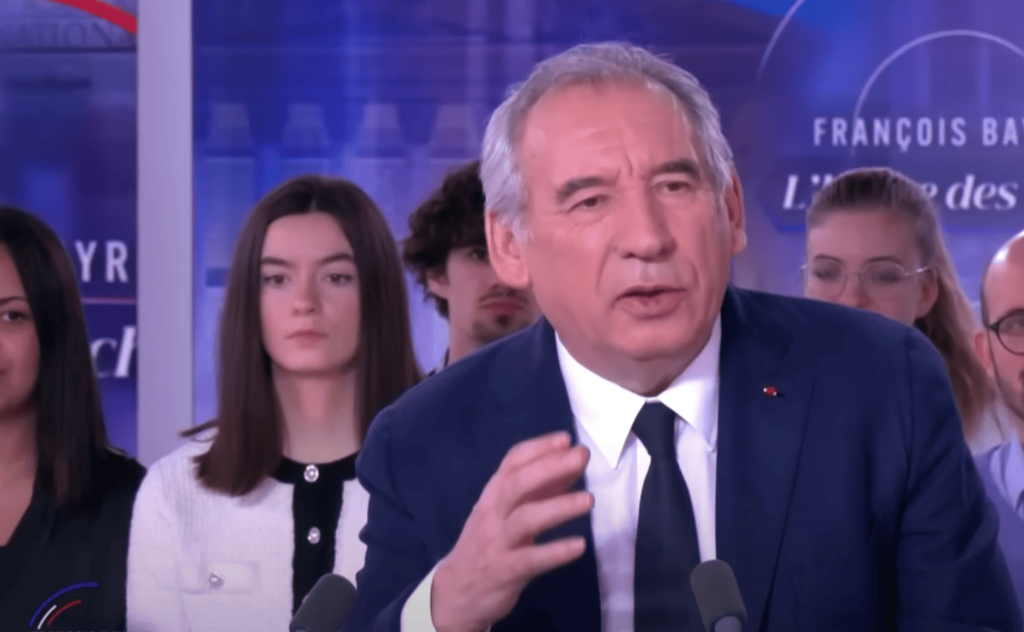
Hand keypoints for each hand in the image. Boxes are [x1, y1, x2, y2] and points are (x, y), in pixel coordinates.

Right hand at [430, 431, 592, 631]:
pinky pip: (531, 560)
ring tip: (588, 500)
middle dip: (550, 467)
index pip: (512, 462)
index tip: (565, 438)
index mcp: (494, 493)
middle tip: (580, 457)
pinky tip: (578, 546)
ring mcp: (497, 541)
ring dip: (558, 506)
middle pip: (518, 484)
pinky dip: (555, 552)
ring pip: (525, 518)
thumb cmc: (488, 544)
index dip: (538, 448)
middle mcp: (493, 512)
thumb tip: (571, 463)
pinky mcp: (505, 571)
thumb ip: (539, 489)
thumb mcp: (506, 511)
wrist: (456, 591)